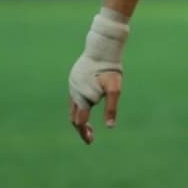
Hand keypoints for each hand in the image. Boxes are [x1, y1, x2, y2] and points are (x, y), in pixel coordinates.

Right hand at [68, 8, 128, 144]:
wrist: (103, 46)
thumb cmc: (111, 69)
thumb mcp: (115, 89)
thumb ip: (111, 108)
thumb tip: (110, 127)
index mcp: (82, 97)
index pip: (80, 121)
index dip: (85, 132)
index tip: (91, 141)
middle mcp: (74, 91)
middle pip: (74, 115)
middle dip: (82, 127)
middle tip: (90, 136)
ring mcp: (72, 83)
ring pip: (73, 105)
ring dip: (80, 115)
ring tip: (88, 124)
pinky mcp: (74, 76)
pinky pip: (74, 94)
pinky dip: (79, 104)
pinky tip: (88, 104)